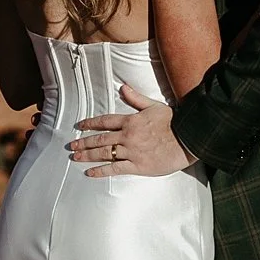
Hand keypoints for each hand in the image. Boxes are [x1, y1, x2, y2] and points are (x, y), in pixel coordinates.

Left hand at [67, 83, 193, 176]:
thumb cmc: (173, 122)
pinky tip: (90, 172)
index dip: (91, 123)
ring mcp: (131, 151)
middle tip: (72, 145)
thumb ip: (136, 98)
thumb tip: (123, 87)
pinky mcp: (137, 166)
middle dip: (84, 142)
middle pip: (101, 138)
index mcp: (131, 120)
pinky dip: (101, 171)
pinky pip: (115, 168)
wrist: (187, 139)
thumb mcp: (154, 105)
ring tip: (76, 157)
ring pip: (104, 153)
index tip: (80, 125)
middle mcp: (128, 135)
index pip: (105, 121)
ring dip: (88, 155)